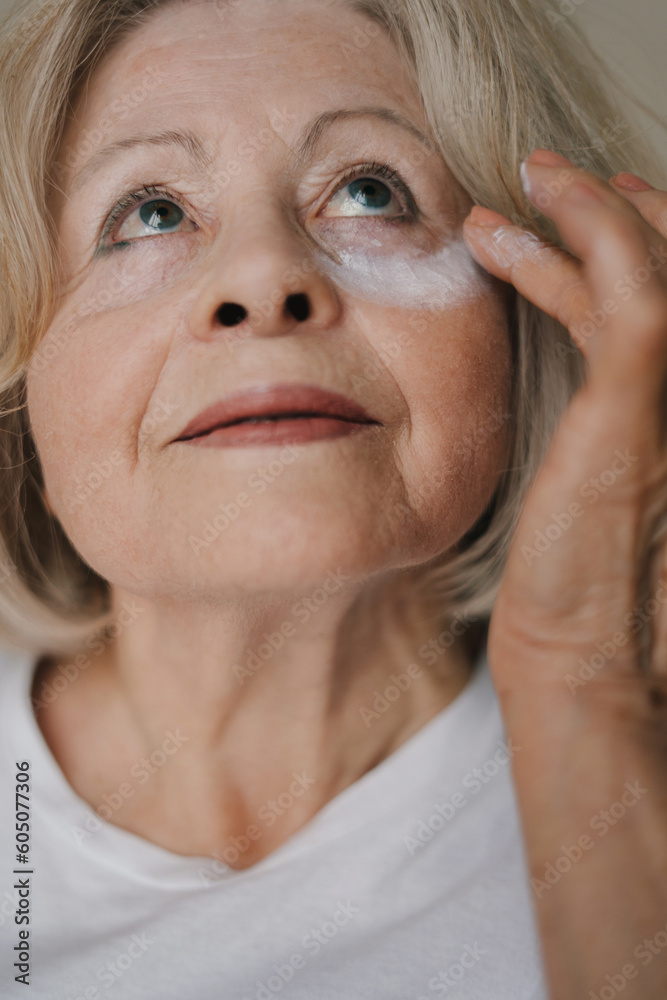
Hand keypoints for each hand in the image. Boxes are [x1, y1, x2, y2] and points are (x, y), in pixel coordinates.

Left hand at [463, 149, 666, 999]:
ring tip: (525, 176)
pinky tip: (511, 223)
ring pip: (654, 262)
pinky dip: (578, 240)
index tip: (583, 219)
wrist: (583, 665)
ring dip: (589, 207)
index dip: (639, 248)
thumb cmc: (575, 597)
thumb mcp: (591, 494)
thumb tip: (577, 403)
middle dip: (622, 211)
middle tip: (556, 178)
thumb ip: (599, 433)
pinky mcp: (641, 400)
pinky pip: (626, 291)